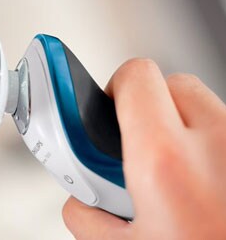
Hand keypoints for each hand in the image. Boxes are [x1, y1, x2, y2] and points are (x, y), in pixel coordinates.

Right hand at [62, 59, 225, 239]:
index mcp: (165, 161)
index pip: (135, 76)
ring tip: (179, 178)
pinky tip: (209, 189)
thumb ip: (89, 215)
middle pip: (173, 84)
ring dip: (186, 130)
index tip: (106, 108)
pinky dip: (215, 150)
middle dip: (149, 108)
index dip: (114, 89)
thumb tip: (80, 198)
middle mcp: (217, 143)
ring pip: (208, 109)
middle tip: (139, 149)